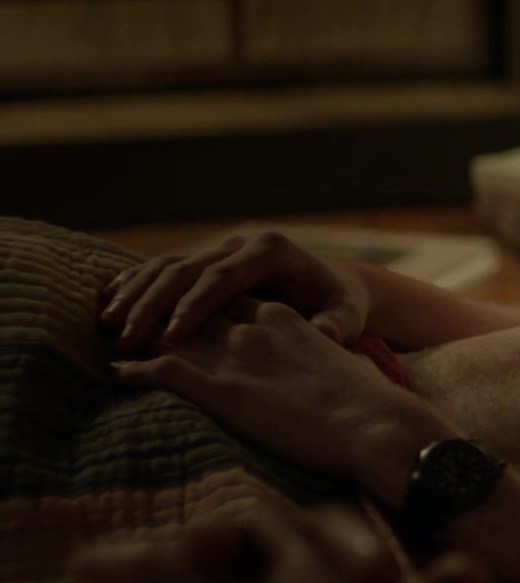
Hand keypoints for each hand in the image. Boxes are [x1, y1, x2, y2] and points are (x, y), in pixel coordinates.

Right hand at [100, 230, 371, 350]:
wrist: (335, 285)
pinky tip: (109, 302)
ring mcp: (220, 248)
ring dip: (136, 293)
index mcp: (272, 251)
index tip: (172, 338)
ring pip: (169, 265)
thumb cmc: (341, 304)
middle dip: (153, 303)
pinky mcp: (206, 259)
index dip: (195, 306)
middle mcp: (241, 244)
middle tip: (126, 338)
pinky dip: (136, 282)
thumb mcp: (348, 313)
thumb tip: (322, 334)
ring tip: (109, 324)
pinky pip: (164, 267)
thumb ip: (338, 323)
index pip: (224, 276)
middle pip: (187, 269)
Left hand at [109, 298, 453, 492]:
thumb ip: (317, 352)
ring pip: (169, 333)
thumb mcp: (339, 361)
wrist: (374, 423)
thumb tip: (322, 360)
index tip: (176, 303)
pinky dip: (134, 370)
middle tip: (126, 316)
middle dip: (155, 308)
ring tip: (114, 339)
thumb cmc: (368, 401)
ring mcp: (236, 357)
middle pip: (191, 307)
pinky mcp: (222, 390)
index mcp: (283, 317)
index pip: (227, 297)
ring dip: (137, 334)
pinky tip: (116, 372)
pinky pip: (163, 371)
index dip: (197, 299)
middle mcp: (254, 328)